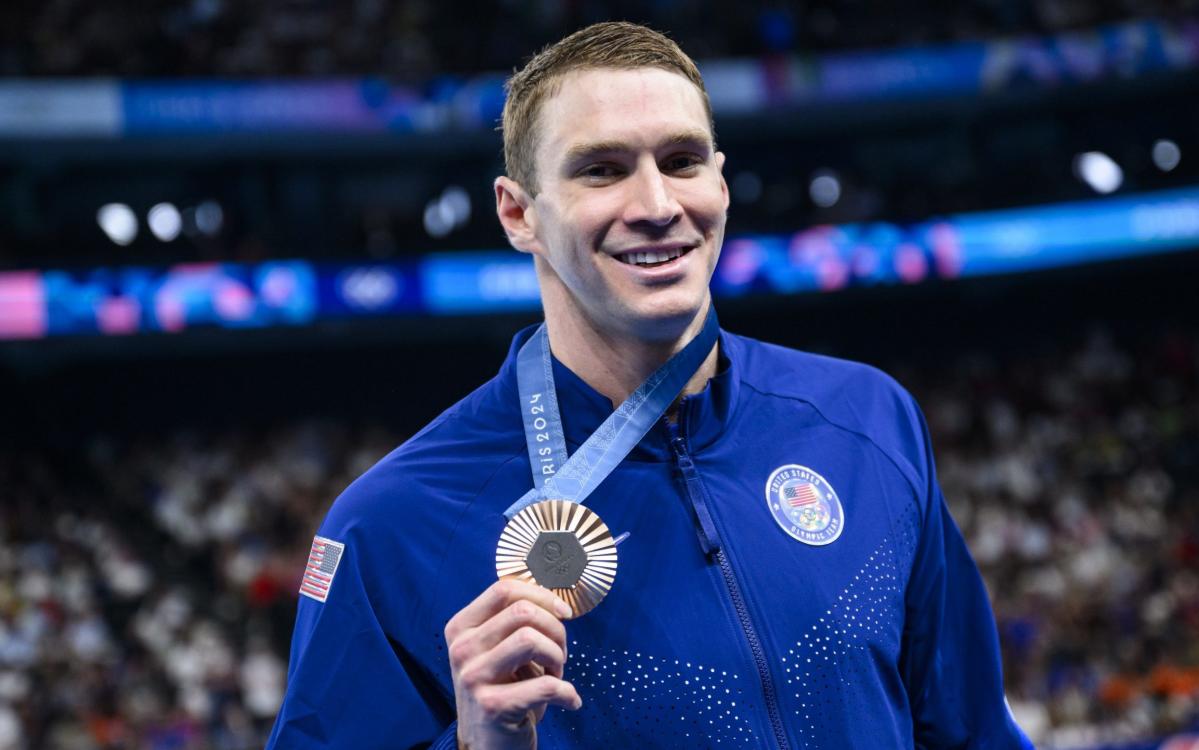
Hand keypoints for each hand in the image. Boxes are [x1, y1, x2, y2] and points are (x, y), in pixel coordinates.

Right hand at [445, 579, 581, 749]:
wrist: (487, 744)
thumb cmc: (501, 689)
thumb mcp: (497, 650)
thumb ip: (514, 621)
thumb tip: (555, 598)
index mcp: (461, 628)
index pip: (504, 590)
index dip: (542, 596)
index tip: (564, 613)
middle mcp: (461, 649)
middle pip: (523, 612)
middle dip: (555, 630)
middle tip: (559, 654)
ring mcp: (472, 678)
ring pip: (531, 640)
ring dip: (557, 659)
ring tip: (556, 676)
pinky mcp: (491, 706)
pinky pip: (546, 685)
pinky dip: (568, 693)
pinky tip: (569, 701)